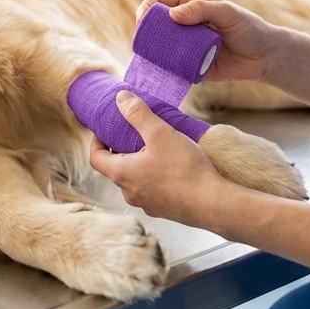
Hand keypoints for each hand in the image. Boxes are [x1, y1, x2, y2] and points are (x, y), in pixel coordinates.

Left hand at [89, 90, 232, 226]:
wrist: (213, 204)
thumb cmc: (185, 169)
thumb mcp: (160, 133)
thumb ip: (138, 114)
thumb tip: (121, 98)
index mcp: (122, 174)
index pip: (95, 158)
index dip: (97, 141)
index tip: (106, 130)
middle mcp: (129, 193)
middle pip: (116, 168)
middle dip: (122, 150)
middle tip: (136, 134)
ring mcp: (147, 204)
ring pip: (135, 180)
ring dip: (141, 164)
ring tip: (158, 148)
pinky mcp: (164, 210)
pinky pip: (153, 190)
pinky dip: (156, 177)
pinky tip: (174, 167)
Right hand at [136, 0, 277, 82]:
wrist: (265, 57)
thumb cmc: (249, 28)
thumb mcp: (228, 13)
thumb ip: (201, 10)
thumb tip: (171, 15)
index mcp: (190, 6)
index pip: (159, 2)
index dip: (146, 9)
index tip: (143, 20)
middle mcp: (185, 25)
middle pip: (155, 26)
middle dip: (146, 33)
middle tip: (144, 43)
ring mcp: (186, 47)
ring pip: (160, 48)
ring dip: (153, 53)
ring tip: (151, 59)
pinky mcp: (191, 67)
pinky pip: (173, 68)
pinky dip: (165, 71)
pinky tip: (162, 73)